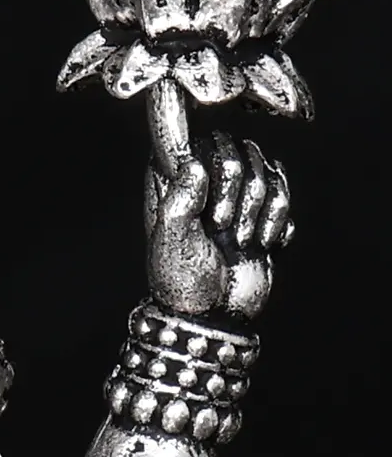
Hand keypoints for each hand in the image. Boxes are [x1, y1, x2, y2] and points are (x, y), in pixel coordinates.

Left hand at [146, 131, 292, 320]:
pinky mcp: (263, 211)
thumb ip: (180, 197)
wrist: (214, 315)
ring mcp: (236, 194)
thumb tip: (196, 163)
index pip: (203, 141)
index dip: (216, 171)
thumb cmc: (182, 279)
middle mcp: (205, 178)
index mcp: (173, 177)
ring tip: (239, 241)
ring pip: (266, 170)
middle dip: (239, 195)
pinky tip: (261, 245)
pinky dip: (277, 223)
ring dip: (257, 212)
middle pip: (240, 150)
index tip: (210, 211)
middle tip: (222, 227)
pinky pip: (285, 194)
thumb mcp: (171, 238)